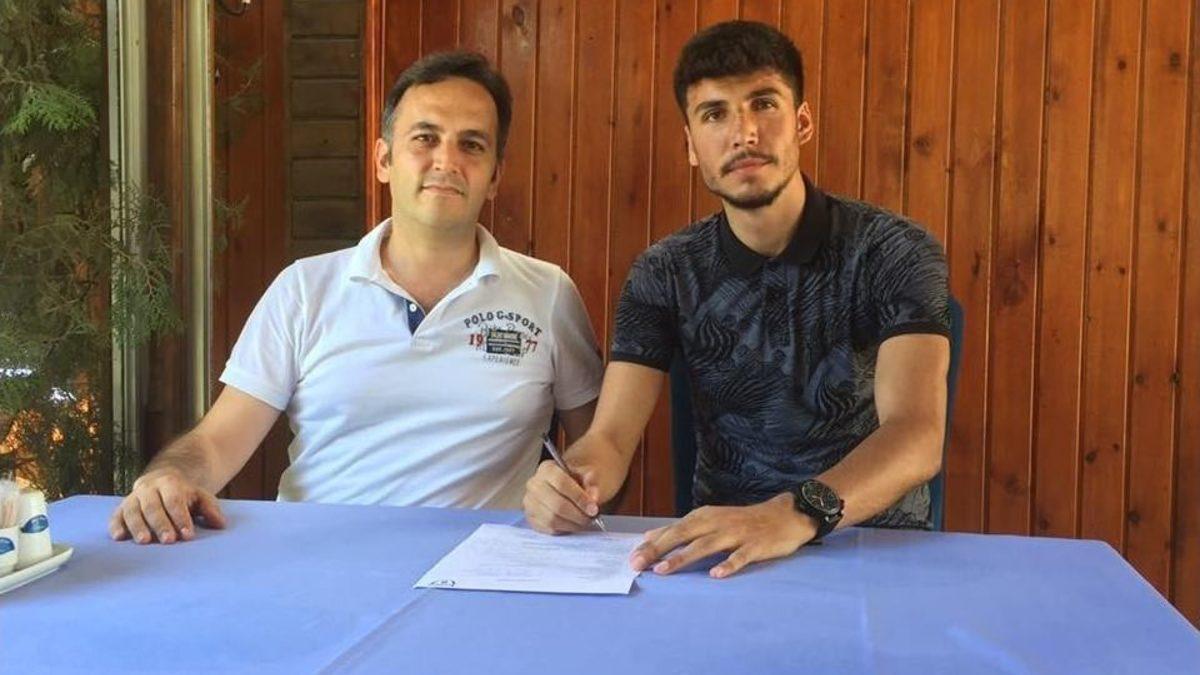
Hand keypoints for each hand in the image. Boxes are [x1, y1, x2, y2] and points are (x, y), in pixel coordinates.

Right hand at [108, 469, 226, 543]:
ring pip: (133, 511)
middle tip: (168, 540)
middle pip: (153, 507)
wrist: (163, 480)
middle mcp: (148, 489)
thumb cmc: (184, 494)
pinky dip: (116, 526)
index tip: (187, 534)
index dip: (181, 517)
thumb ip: (210, 508)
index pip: (174, 501)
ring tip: (144, 542)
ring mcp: (133, 497)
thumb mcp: (200, 496)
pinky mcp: (121, 507)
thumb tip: (220, 524)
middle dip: (161, 524)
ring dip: (138, 526)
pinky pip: (116, 516)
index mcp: (169, 483)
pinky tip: (119, 537)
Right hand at [523, 438, 625, 533]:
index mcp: (547, 468)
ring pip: (552, 519)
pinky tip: (574, 524)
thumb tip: (593, 497)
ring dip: (573, 524)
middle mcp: (534, 485)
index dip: (579, 498)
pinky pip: (549, 529)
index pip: (561, 483)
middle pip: (557, 504)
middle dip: (578, 515)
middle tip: (591, 517)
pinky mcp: (532, 518)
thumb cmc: (577, 479)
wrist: (567, 484)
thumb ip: (592, 483)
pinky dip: (565, 529)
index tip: (594, 508)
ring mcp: (530, 503)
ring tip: (584, 521)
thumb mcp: (587, 475)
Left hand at [629, 493, 816, 578]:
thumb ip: (680, 530)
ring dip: (683, 558)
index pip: (672, 531)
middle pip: (683, 535)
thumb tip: (649, 537)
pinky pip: (741, 556)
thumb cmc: (742, 522)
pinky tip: (716, 575)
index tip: (631, 559)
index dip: (651, 545)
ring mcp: (736, 534)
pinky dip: (728, 564)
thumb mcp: (709, 521)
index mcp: (703, 517)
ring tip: (663, 571)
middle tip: (637, 564)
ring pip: (706, 545)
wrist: (785, 515)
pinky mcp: (756, 545)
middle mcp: (716, 523)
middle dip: (658, 550)